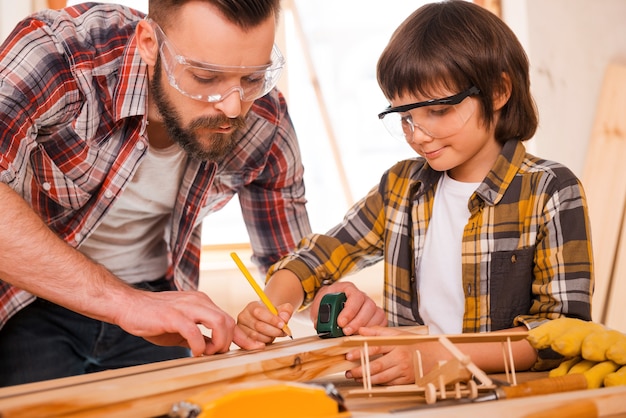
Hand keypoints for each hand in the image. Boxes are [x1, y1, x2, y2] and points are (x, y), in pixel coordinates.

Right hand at [116, 289, 263, 355]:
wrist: (128, 306)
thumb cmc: (153, 317)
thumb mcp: (181, 326)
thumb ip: (197, 335)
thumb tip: (210, 348)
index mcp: (202, 303)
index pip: (229, 319)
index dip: (243, 336)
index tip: (254, 347)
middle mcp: (198, 301)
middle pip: (229, 321)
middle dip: (229, 342)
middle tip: (216, 353)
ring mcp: (187, 307)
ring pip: (219, 322)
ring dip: (218, 343)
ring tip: (207, 352)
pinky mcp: (174, 316)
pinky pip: (195, 332)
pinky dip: (199, 346)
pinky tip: (194, 352)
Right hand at [237, 300, 293, 343]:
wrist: (266, 320)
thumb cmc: (272, 315)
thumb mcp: (282, 309)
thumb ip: (286, 311)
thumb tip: (284, 318)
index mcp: (253, 306)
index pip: (259, 312)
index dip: (272, 320)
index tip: (282, 324)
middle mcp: (244, 316)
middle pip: (258, 325)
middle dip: (273, 331)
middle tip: (281, 332)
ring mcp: (241, 327)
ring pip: (255, 336)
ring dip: (268, 338)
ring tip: (273, 335)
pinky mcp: (241, 338)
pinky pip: (248, 343)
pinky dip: (258, 345)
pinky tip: (265, 343)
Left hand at [310, 281, 385, 334]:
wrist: (328, 306)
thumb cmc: (324, 305)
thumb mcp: (318, 306)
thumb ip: (320, 314)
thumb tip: (321, 324)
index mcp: (348, 288)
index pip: (355, 296)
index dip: (350, 311)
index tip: (340, 322)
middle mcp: (362, 295)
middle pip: (369, 306)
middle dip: (358, 322)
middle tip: (346, 331)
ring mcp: (370, 305)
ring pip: (377, 314)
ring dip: (366, 327)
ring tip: (353, 335)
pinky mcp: (375, 315)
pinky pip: (382, 321)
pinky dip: (374, 329)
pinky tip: (363, 335)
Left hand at [344, 326, 448, 384]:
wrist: (434, 356)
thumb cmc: (415, 343)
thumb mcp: (398, 333)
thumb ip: (378, 331)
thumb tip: (361, 330)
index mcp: (397, 344)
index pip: (376, 347)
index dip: (361, 351)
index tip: (349, 355)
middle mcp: (400, 358)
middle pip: (377, 365)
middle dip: (360, 369)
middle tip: (349, 371)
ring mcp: (403, 370)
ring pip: (381, 377)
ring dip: (366, 378)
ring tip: (355, 377)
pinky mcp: (405, 380)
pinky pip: (388, 383)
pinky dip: (377, 383)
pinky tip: (368, 381)